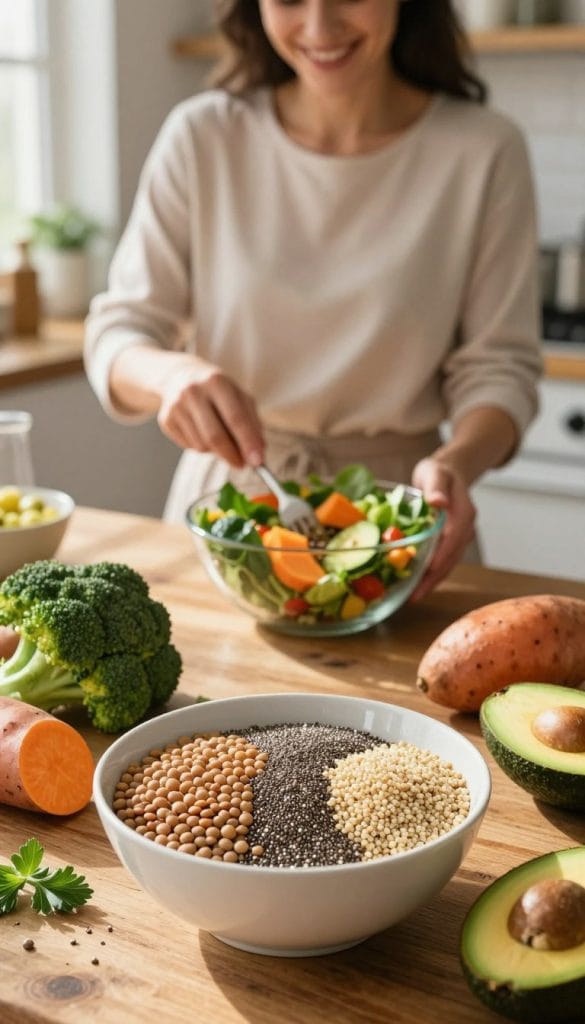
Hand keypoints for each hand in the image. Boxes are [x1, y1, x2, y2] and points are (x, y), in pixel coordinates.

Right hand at [156, 357, 263, 467]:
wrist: (180, 376)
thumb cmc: (217, 390)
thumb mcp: (239, 397)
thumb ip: (253, 424)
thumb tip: (258, 454)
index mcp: (217, 382)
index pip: (235, 418)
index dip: (248, 443)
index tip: (258, 462)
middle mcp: (193, 392)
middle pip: (215, 437)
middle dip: (232, 455)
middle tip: (242, 464)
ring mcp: (176, 406)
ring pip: (202, 446)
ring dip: (216, 450)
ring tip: (219, 435)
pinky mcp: (166, 420)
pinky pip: (189, 446)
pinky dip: (201, 446)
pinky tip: (201, 431)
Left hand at [409, 457, 476, 600]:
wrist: (447, 474)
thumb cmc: (438, 472)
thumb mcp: (435, 472)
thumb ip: (437, 486)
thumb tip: (438, 502)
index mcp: (464, 513)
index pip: (455, 537)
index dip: (443, 555)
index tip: (430, 569)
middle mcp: (465, 529)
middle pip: (451, 557)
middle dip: (434, 577)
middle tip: (415, 594)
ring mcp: (459, 538)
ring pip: (448, 564)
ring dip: (432, 581)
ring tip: (413, 596)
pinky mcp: (450, 543)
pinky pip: (442, 562)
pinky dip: (430, 575)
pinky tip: (416, 586)